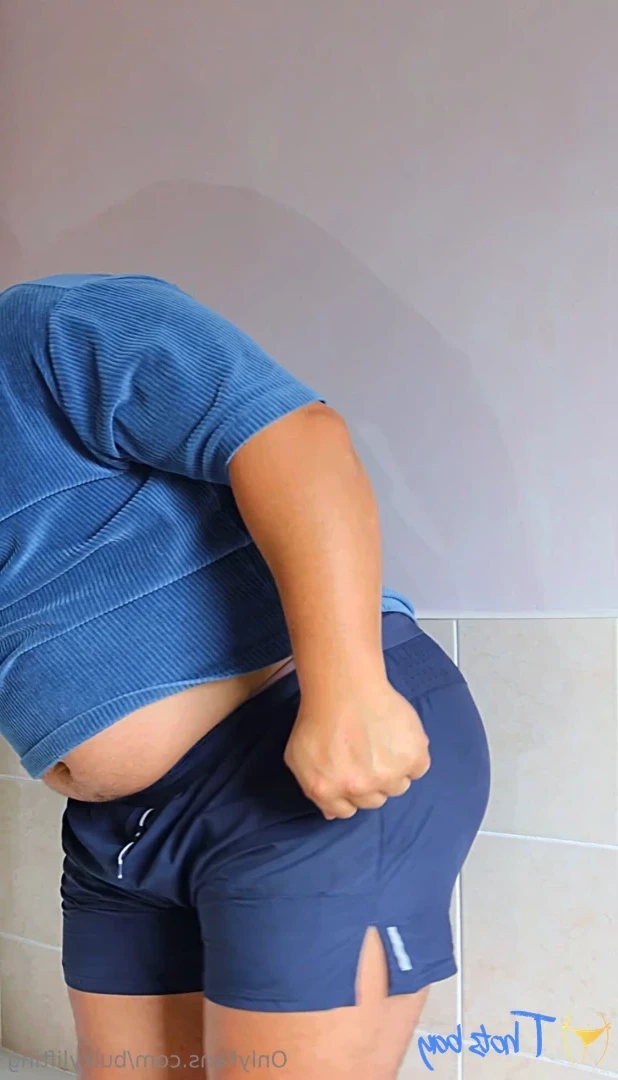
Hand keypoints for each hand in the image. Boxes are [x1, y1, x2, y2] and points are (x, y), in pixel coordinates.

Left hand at [284, 682, 430, 818]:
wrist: (345, 684)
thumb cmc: (320, 715)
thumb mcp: (299, 756)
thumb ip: (313, 788)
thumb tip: (333, 812)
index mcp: (328, 790)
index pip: (347, 811)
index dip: (349, 791)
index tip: (353, 773)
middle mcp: (358, 788)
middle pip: (374, 800)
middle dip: (371, 781)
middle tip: (367, 753)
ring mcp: (387, 774)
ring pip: (398, 786)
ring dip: (393, 769)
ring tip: (382, 742)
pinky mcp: (412, 757)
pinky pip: (419, 768)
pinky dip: (413, 755)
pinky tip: (398, 737)